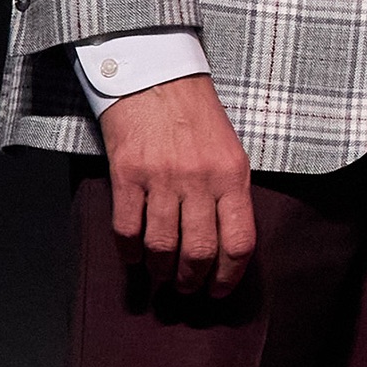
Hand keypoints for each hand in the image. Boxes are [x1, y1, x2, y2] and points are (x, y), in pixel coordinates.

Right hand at [101, 74, 257, 297]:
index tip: (220, 290)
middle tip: (187, 289)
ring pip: (161, 246)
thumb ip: (230, 194)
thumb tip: (225, 245)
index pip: (238, 241)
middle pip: (198, 251)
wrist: (156, 76)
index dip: (229, 275)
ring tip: (161, 277)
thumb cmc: (196, 115)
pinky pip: (127, 229)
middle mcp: (199, 180)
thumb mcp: (230, 151)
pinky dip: (129, 253)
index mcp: (232, 175)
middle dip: (192, 281)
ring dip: (160, 271)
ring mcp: (161, 178)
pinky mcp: (127, 174)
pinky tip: (133, 258)